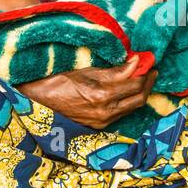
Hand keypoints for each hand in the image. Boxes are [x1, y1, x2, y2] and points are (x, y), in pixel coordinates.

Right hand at [17, 55, 157, 128]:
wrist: (36, 103)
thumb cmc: (56, 81)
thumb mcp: (84, 70)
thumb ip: (113, 69)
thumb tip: (136, 62)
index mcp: (102, 94)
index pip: (135, 83)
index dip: (145, 72)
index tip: (149, 60)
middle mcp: (105, 111)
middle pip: (139, 98)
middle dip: (148, 84)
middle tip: (151, 71)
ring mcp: (103, 121)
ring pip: (132, 108)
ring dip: (140, 93)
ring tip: (142, 79)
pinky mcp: (99, 126)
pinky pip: (121, 114)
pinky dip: (128, 102)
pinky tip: (127, 92)